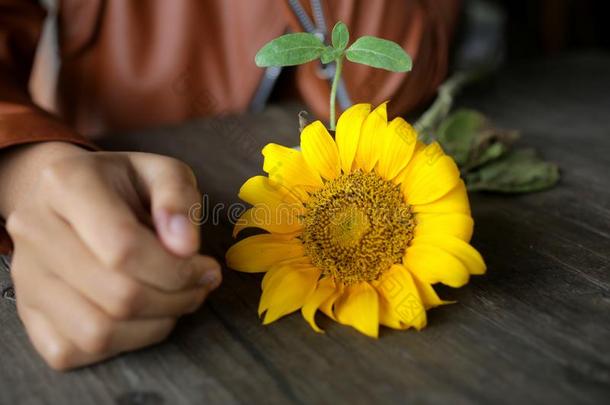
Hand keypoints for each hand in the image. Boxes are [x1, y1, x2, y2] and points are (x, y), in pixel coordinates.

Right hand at [0, 142, 220, 369]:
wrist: (72, 199)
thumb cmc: (125, 185)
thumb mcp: (162, 172)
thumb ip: (178, 198)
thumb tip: (185, 247)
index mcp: (66, 183)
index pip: (123, 246)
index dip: (177, 269)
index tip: (207, 268)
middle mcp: (34, 229)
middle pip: (117, 295)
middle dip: (175, 298)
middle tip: (200, 286)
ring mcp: (24, 276)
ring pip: (96, 332)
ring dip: (154, 325)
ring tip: (177, 300)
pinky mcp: (26, 312)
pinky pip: (74, 350)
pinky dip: (123, 343)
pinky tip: (144, 315)